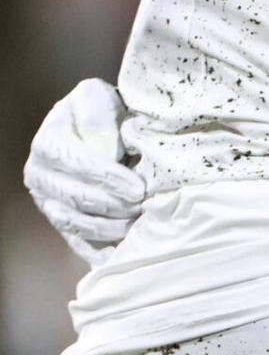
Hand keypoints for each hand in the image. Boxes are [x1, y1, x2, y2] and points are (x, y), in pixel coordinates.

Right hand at [24, 79, 143, 263]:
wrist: (97, 129)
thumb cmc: (101, 113)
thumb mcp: (97, 97)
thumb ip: (98, 114)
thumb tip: (105, 147)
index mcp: (48, 144)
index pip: (78, 166)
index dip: (108, 180)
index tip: (138, 188)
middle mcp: (40, 176)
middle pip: (77, 199)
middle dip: (114, 206)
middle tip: (143, 207)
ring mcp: (48, 202)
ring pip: (76, 224)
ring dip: (109, 228)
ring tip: (137, 225)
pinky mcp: (60, 221)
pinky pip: (75, 242)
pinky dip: (96, 252)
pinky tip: (118, 257)